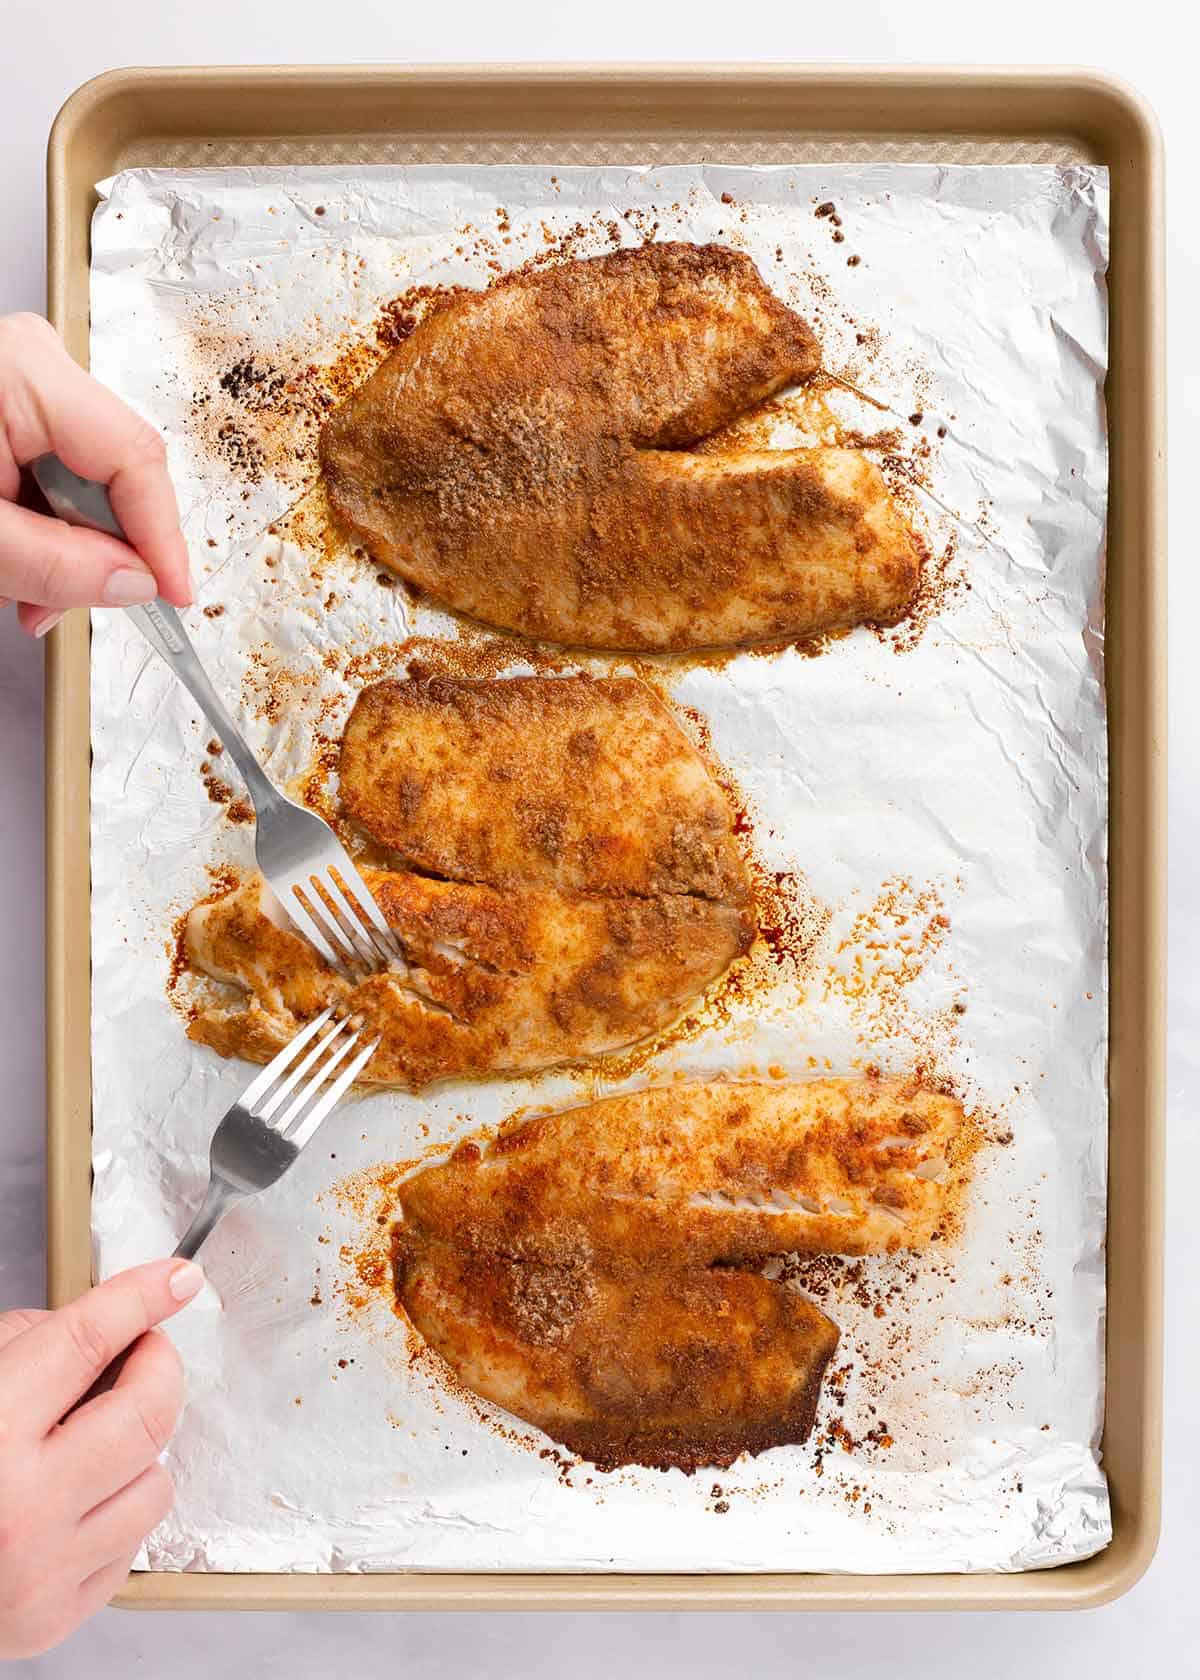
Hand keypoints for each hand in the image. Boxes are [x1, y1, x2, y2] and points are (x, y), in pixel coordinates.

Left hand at [0, 312, 191, 638]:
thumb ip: (58, 565)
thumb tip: (133, 582)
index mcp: (26, 372)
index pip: (135, 460)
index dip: (164, 538)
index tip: (171, 596)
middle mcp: (30, 365)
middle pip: (111, 474)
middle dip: (93, 552)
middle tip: (58, 607)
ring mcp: (18, 383)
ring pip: (79, 484)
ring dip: (58, 549)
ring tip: (15, 590)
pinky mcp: (5, 407)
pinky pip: (46, 474)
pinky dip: (32, 527)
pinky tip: (9, 557)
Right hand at [0, 1257, 203, 1657]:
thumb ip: (23, 1344)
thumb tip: (106, 1324)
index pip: (87, 1342)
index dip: (140, 1299)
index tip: (176, 1279)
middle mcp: (21, 1507)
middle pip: (147, 1410)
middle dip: (157, 1366)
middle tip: (142, 1351)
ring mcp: (44, 1568)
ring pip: (156, 1480)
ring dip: (139, 1450)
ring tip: (88, 1443)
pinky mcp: (56, 1615)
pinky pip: (133, 1541)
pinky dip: (116, 1511)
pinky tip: (74, 1500)